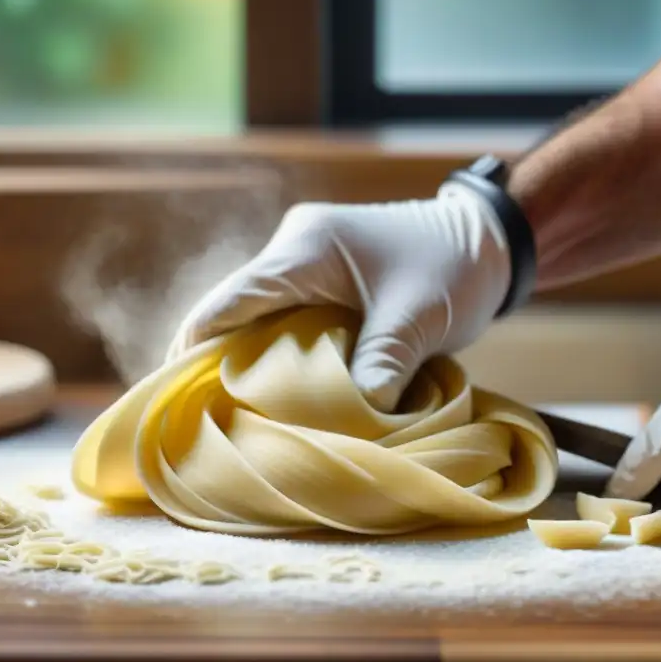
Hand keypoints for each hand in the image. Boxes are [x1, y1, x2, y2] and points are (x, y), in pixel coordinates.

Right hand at [166, 183, 511, 411]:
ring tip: (229, 416)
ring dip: (244, 363)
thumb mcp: (420, 318)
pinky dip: (272, 356)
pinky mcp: (320, 282)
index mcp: (307, 249)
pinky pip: (280, 322)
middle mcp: (294, 250)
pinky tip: (270, 396)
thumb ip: (382, 363)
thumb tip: (354, 420)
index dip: (193, 349)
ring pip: (253, 320)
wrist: (487, 240)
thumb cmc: (454, 266)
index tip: (173, 399)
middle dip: (213, 364)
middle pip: (231, 313)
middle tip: (199, 421)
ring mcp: (304, 265)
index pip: (229, 301)